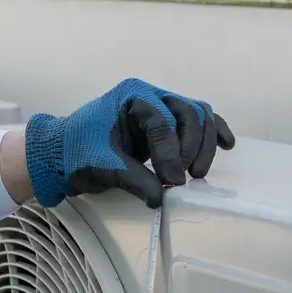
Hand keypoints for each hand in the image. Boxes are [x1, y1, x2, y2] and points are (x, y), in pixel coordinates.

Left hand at [21, 78, 234, 208]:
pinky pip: (198, 122)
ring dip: (203, 144)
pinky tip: (228, 145)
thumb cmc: (77, 152)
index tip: (173, 182)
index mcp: (131, 95)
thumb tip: (162, 197)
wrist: (63, 153)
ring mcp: (161, 108)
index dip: (170, 152)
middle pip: (188, 113)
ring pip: (197, 117)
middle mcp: (150, 96)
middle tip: (184, 179)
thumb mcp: (102, 166)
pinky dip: (213, 133)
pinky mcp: (168, 125)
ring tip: (197, 174)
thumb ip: (134, 179)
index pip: (161, 120)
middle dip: (191, 147)